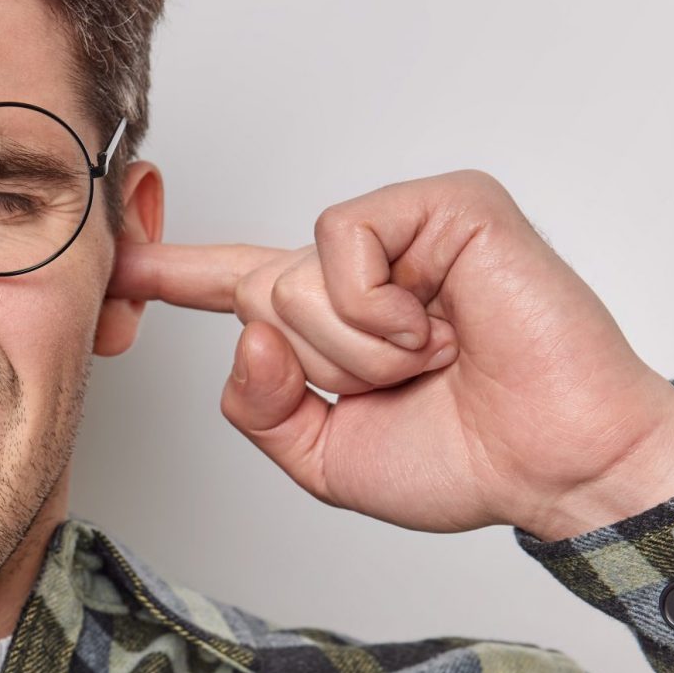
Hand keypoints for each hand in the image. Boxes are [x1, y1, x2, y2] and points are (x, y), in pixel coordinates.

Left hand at [111, 170, 673, 540]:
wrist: (556, 469)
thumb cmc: (465, 462)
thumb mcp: (325, 457)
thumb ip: (259, 407)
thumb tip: (248, 335)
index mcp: (330, 320)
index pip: (233, 285)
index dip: (171, 273)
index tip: (117, 260)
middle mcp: (361, 267)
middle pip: (258, 299)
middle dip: (323, 367)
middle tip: (410, 381)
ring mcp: (405, 228)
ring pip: (298, 279)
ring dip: (361, 348)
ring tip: (437, 357)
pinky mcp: (445, 203)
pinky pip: (346, 243)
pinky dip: (380, 307)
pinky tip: (440, 326)